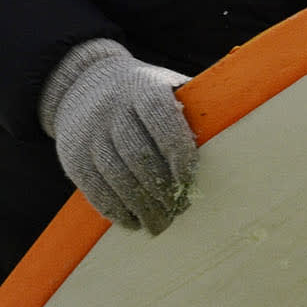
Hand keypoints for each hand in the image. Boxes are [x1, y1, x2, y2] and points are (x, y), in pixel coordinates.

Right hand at [39, 38, 198, 233]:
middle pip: (137, 155)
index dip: (177, 151)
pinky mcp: (71, 155)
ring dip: (141, 207)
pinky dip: (115, 210)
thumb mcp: (165, 86)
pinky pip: (94, 189)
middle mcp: (111, 108)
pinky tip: (132, 221)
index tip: (189, 179)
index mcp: (142, 86)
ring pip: (116, 177)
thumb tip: (235, 143)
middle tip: (178, 211)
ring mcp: (88, 132)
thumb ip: (192, 108)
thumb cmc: (140, 93)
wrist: (81, 83)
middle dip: (161, 190)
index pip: (160, 118)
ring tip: (159, 223)